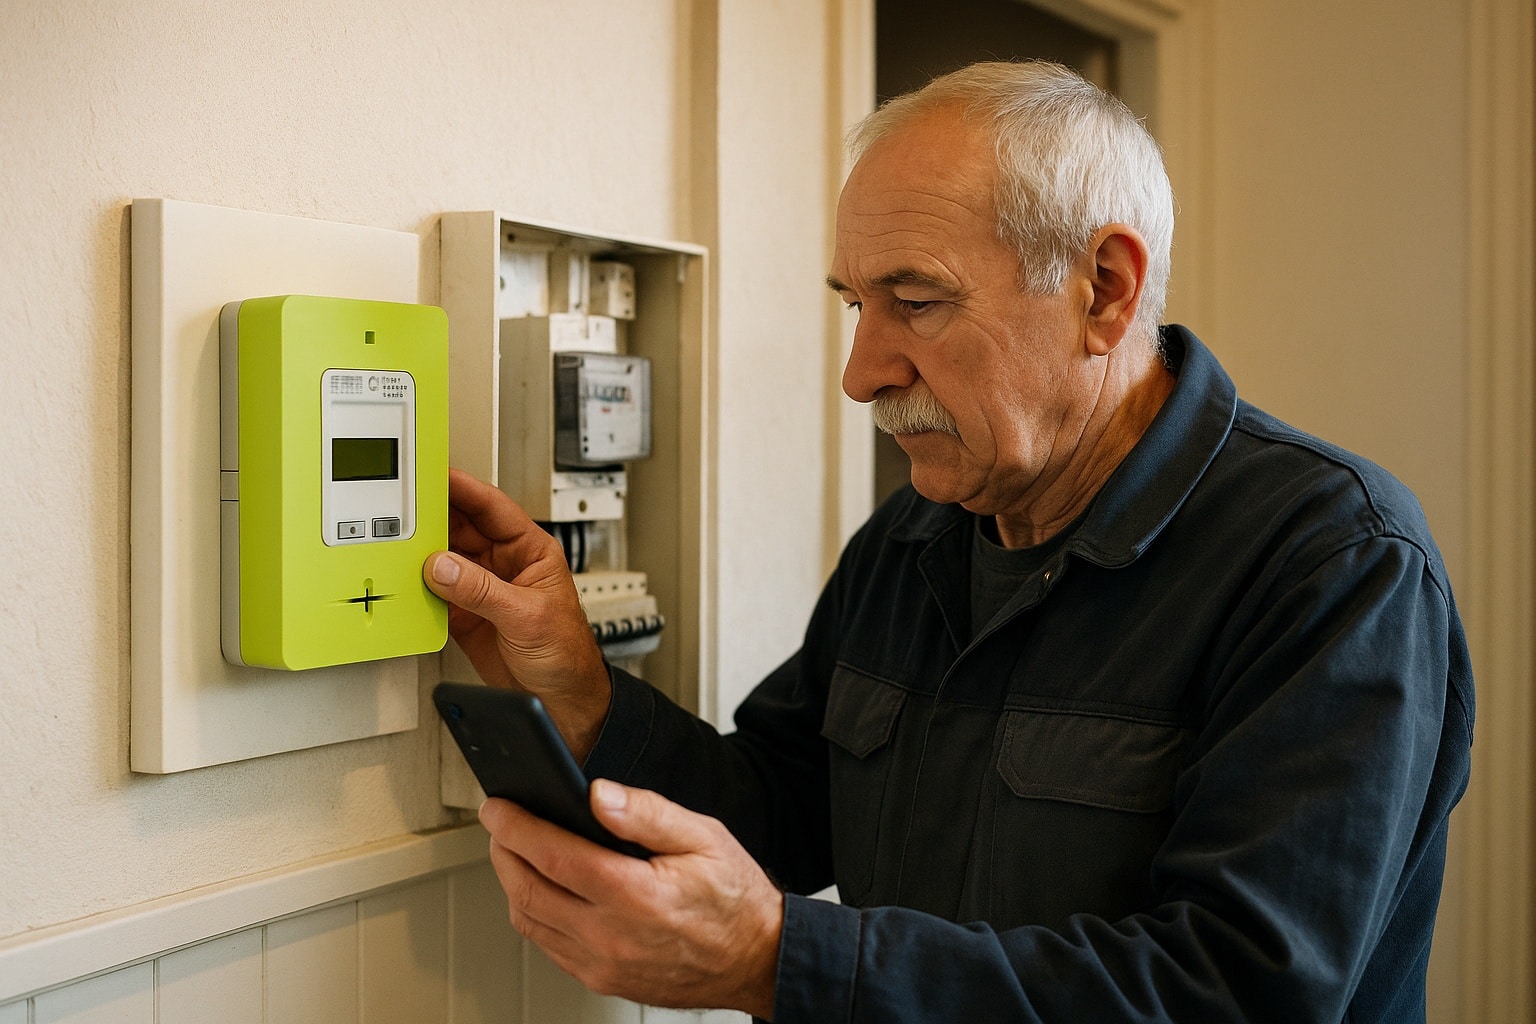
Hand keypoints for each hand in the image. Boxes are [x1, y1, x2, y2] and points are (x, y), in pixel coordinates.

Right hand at [424, 468, 609, 757]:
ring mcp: (482, 588)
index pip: (492, 508)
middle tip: (400, 505)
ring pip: (444, 558)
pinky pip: (435, 591)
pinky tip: (402, 581)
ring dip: (421, 552)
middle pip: (462, 528)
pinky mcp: (465, 614)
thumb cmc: (567, 653)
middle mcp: (504, 564)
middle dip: (433, 516)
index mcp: (531, 550)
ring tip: (394, 541)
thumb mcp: (527, 615)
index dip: (463, 488)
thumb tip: (443, 566)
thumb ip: (483, 590)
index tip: (434, 474)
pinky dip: (417, 587)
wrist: (562, 700)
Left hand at [482, 780, 782, 1018]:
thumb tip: (597, 795)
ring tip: (516, 850)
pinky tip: (543, 887)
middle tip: (500, 823)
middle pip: (528, 890)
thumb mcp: (703, 836)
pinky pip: (548, 945)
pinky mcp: (602, 980)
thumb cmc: (734, 898)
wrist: (756, 959)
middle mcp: (612, 937)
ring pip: (530, 922)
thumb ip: (647, 813)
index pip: (554, 857)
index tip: (498, 807)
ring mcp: (603, 965)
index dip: (516, 827)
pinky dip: (534, 912)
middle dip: (504, 850)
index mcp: (636, 896)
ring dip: (512, 882)